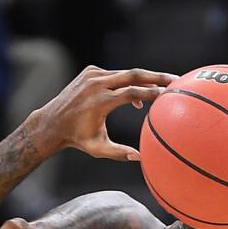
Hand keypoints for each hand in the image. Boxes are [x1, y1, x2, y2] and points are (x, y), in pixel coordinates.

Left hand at [31, 66, 177, 160]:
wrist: (52, 122)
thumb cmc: (77, 139)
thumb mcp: (97, 148)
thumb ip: (119, 153)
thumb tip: (141, 158)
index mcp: (100, 101)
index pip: (132, 93)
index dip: (151, 93)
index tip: (168, 94)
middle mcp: (96, 84)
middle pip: (133, 74)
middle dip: (156, 76)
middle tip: (176, 79)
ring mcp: (93, 74)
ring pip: (125, 73)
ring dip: (144, 80)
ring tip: (162, 87)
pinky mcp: (91, 71)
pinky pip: (115, 74)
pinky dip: (128, 82)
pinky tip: (136, 95)